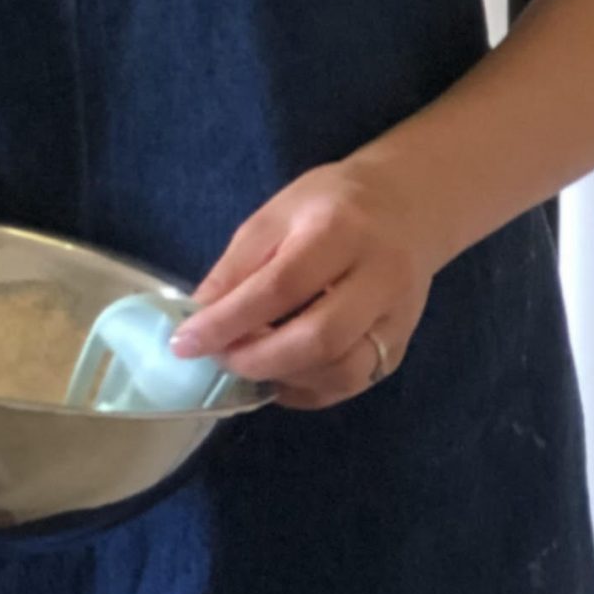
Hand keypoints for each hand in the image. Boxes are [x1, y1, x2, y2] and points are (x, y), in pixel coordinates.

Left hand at [170, 154, 449, 409]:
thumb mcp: (274, 217)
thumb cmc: (331, 204)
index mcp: (339, 232)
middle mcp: (379, 278)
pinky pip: (354, 382)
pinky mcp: (402, 343)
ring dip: (284, 378)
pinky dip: (309, 389)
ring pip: (343, 371)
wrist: (409, 205)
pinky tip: (278, 375)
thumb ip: (237, 267)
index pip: (279, 288)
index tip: (184, 343)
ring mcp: (398, 316)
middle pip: (318, 338)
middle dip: (256, 360)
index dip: (227, 322)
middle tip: (217, 359)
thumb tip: (197, 317)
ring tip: (245, 364)